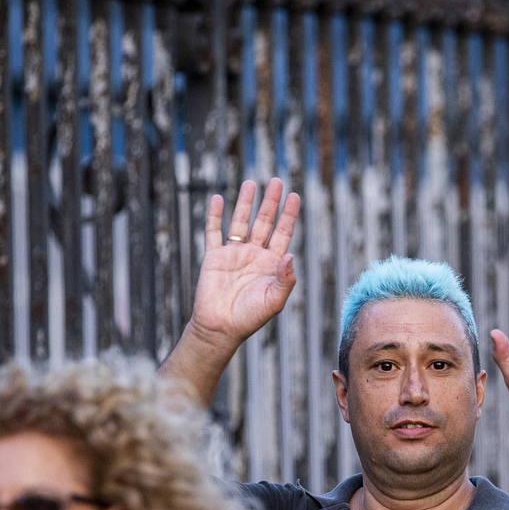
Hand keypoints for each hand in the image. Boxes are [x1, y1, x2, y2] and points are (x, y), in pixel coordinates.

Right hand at [189, 178, 300, 347]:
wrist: (220, 328)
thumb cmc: (250, 318)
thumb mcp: (274, 301)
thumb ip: (285, 279)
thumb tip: (290, 254)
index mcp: (271, 264)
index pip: (282, 233)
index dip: (289, 214)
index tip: (295, 195)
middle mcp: (254, 255)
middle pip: (264, 222)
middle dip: (270, 202)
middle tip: (276, 181)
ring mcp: (233, 254)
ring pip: (240, 222)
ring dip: (246, 203)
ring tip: (251, 183)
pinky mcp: (214, 257)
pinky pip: (213, 232)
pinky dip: (215, 216)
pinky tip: (218, 199)